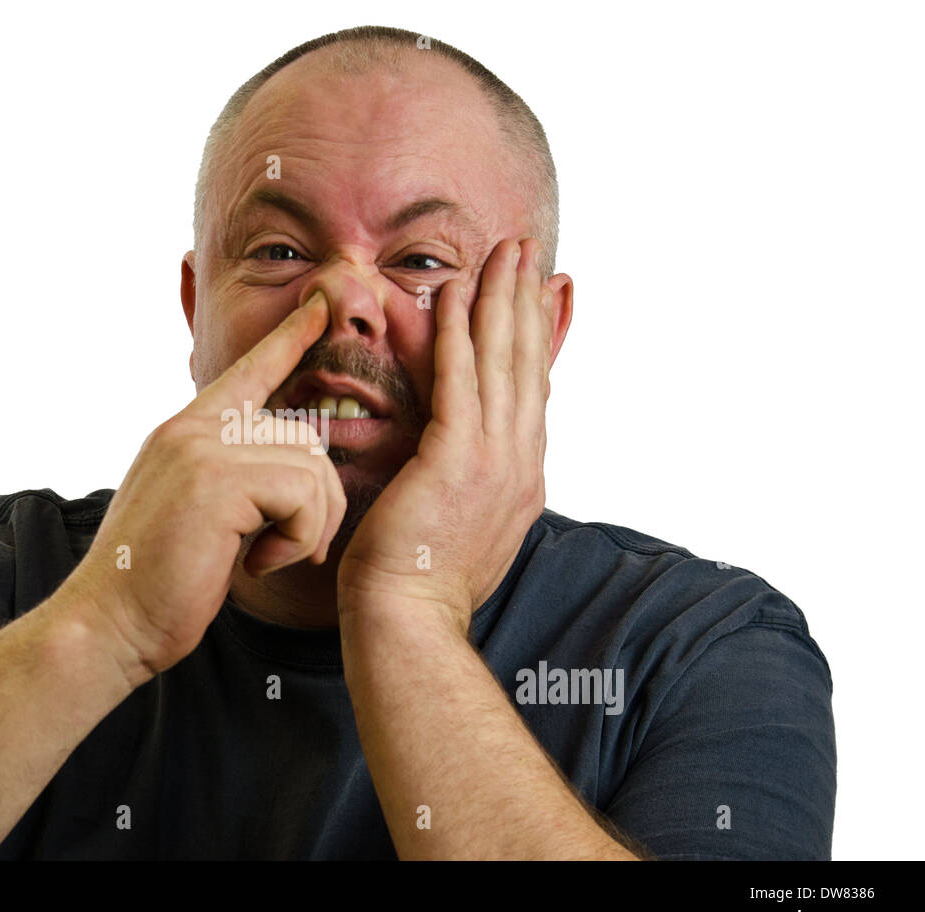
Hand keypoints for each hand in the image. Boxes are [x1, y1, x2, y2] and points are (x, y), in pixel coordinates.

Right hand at [62, 290, 346, 676]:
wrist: (108, 622)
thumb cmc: (155, 581)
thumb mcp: (191, 511)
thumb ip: (226, 476)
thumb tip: (282, 470)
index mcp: (184, 431)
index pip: (249, 371)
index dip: (290, 338)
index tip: (319, 307)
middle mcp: (193, 428)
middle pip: (305, 437)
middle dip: (321, 501)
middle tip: (297, 547)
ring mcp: (202, 449)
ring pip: (312, 465)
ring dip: (310, 525)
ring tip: (268, 557)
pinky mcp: (218, 481)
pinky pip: (304, 494)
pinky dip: (298, 538)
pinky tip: (258, 564)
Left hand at [337, 237, 553, 623]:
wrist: (409, 624)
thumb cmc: (420, 587)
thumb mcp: (464, 530)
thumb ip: (472, 488)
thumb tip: (467, 468)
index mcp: (521, 479)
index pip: (532, 391)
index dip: (536, 337)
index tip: (540, 293)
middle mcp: (519, 463)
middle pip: (527, 365)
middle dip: (528, 302)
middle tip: (530, 250)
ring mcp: (494, 461)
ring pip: (501, 362)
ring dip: (502, 300)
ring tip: (506, 251)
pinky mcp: (457, 460)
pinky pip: (458, 380)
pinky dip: (459, 332)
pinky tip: (456, 294)